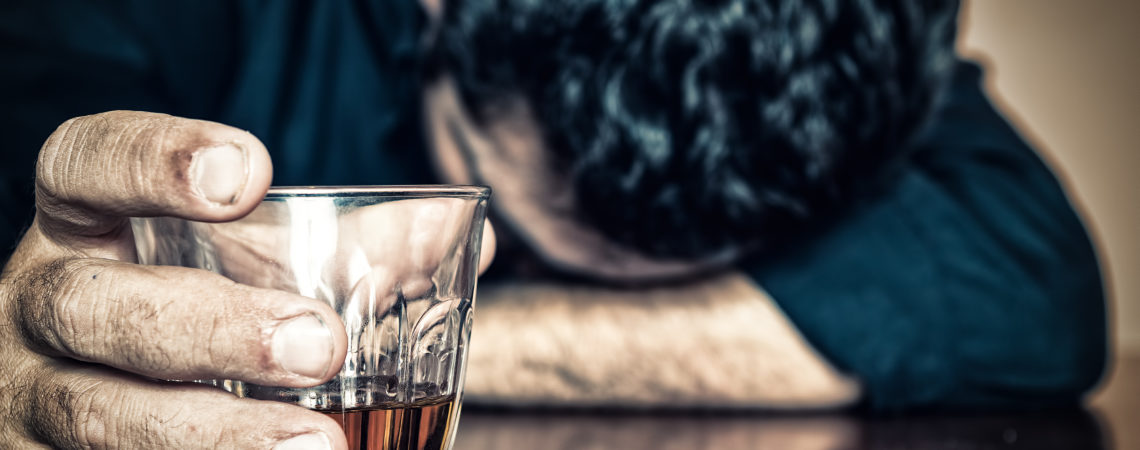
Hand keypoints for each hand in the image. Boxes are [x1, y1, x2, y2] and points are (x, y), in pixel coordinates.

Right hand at [0, 111, 351, 448]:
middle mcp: (46, 309)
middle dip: (208, 327)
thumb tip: (462, 234)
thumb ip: (349, 247)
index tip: (250, 172)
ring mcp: (36, 400)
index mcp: (85, 230)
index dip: (151, 161)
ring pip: (97, 417)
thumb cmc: (200, 311)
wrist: (124, 400)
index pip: (84, 163)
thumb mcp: (253, 270)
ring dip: (211, 437)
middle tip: (318, 345)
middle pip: (93, 306)